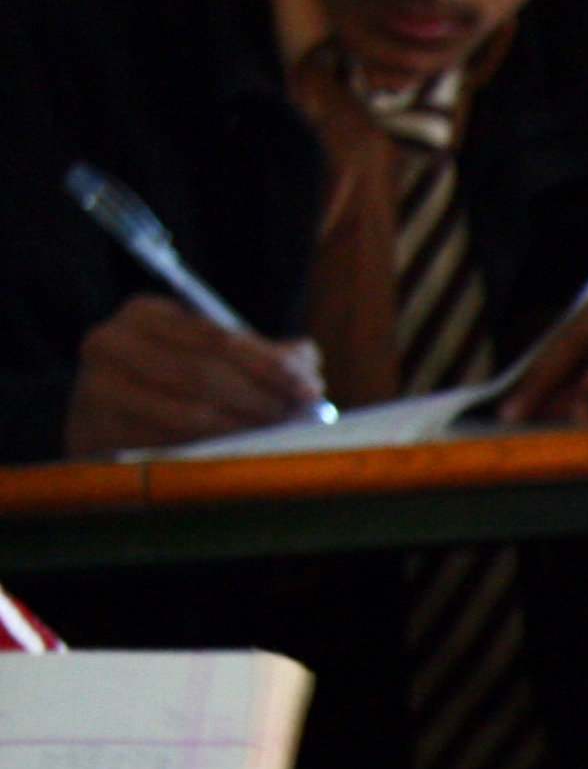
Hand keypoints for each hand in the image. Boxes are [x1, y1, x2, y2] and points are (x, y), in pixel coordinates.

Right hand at [63, 296, 325, 455]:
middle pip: (203, 376)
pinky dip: (211, 452)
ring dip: (243, 430)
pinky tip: (240, 453)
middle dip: (261, 400)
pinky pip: (168, 447)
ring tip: (277, 436)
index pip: (218, 338)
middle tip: (298, 418)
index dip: (270, 365)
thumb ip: (261, 354)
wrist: (104, 412)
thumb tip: (308, 363)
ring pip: (187, 415)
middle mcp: (111, 343)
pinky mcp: (96, 430)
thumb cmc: (170, 378)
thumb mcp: (208, 351)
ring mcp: (97, 387)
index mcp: (145, 314)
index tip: (310, 388)